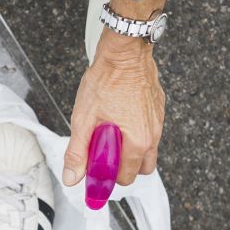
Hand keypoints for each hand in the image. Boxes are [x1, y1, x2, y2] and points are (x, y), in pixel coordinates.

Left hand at [63, 0, 168, 187]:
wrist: (125, 51)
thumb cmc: (106, 80)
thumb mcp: (84, 119)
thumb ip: (78, 152)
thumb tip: (72, 178)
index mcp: (137, 141)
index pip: (126, 177)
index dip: (107, 177)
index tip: (93, 170)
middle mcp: (153, 134)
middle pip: (140, 168)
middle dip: (121, 167)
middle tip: (102, 153)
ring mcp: (157, 121)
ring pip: (147, 150)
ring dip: (129, 151)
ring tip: (109, 135)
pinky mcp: (158, 108)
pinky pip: (149, 131)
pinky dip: (135, 133)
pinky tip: (118, 119)